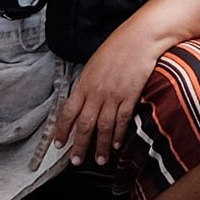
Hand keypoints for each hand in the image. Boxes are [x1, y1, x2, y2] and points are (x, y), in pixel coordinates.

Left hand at [55, 26, 162, 163]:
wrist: (139, 39)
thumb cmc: (117, 48)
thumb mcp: (94, 64)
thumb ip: (88, 84)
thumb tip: (82, 100)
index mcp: (84, 84)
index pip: (68, 112)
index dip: (62, 130)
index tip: (59, 144)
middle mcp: (97, 92)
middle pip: (84, 125)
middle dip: (79, 146)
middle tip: (76, 161)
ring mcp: (114, 95)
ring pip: (104, 127)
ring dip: (101, 146)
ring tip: (100, 160)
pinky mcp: (131, 96)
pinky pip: (123, 120)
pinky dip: (119, 134)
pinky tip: (117, 145)